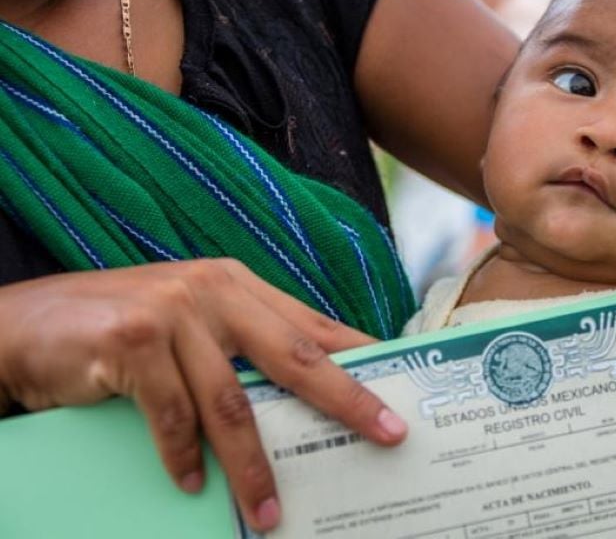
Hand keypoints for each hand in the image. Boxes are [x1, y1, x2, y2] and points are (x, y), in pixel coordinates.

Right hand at [0, 259, 407, 532]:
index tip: (396, 390)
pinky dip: (183, 459)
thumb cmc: (117, 327)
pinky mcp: (133, 342)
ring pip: (232, 403)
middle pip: (296, 356)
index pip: (313, 325)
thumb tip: (298, 397)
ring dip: (254, 466)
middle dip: (346, 400)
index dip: (359, 358)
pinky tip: (190, 486)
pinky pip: (172, 417)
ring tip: (272, 511)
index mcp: (235, 285)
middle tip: (384, 434)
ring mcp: (172, 313)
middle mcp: (213, 291)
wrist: (27, 323)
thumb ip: (239, 348)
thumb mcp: (189, 324)